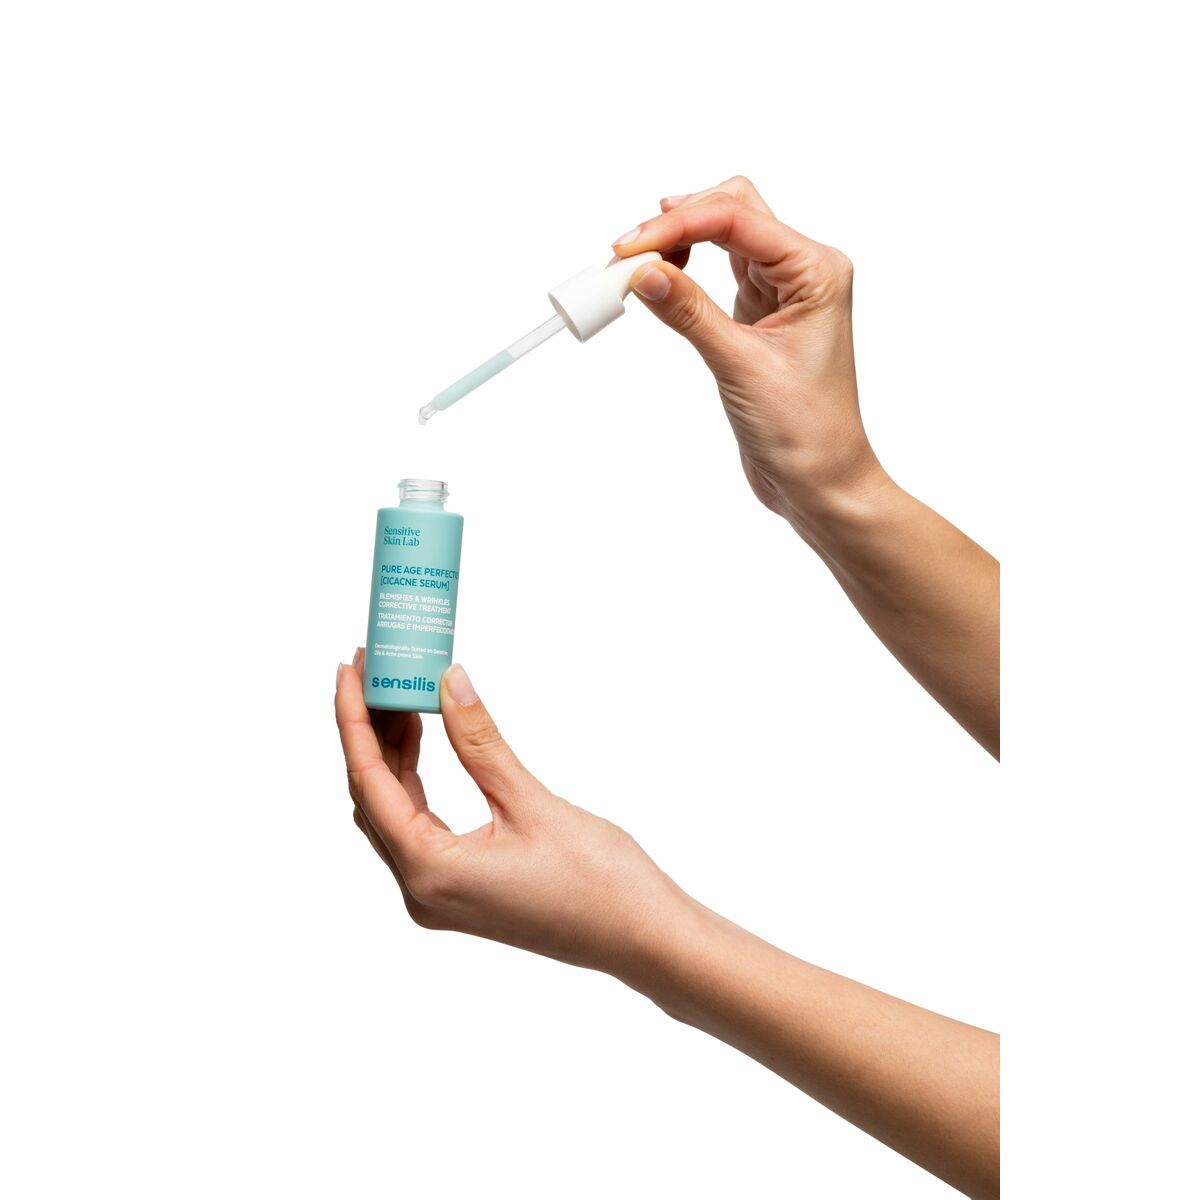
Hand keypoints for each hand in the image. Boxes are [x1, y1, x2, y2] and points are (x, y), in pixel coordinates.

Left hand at [334, 652, 686, 979]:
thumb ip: (480, 742)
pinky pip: (419, 826)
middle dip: (369, 731)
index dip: (354, 718)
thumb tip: (447, 681)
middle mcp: (421, 891)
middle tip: (377, 669)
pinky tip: (424, 740)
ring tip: (402, 694)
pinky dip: (414, 780)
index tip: (352, 665)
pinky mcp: (461, 889)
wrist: (643, 938)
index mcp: (429, 873)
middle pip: (372, 796)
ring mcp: (439, 895)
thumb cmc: (598, 882)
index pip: (369, 781)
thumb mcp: (531, 802)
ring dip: (392, 754)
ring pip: (393, 811)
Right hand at [612, 176, 882, 528]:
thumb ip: (689, 313)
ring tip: (633, 268)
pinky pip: (717, 270)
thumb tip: (642, 271)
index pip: (737, 219)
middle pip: (732, 209)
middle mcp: (803, 270)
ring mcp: (781, 290)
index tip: (628, 249)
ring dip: (677, 240)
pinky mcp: (758, 313)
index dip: (678, 225)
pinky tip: (659, 279)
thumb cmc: (804, 430)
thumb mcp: (739, 366)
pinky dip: (683, 267)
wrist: (819, 481)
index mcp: (816, 271)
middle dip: (676, 221)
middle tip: (625, 255)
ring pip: (724, 234)